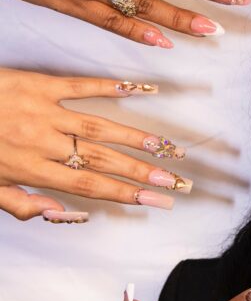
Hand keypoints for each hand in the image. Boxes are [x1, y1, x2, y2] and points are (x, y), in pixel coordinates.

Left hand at [0, 68, 192, 220]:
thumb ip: (23, 205)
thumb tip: (67, 216)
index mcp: (30, 169)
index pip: (89, 186)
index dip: (126, 194)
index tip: (157, 201)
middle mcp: (43, 142)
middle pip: (102, 161)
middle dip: (143, 172)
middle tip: (176, 180)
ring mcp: (44, 111)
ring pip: (100, 126)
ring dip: (137, 139)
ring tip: (168, 148)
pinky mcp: (39, 84)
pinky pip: (82, 85)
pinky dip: (114, 87)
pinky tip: (143, 91)